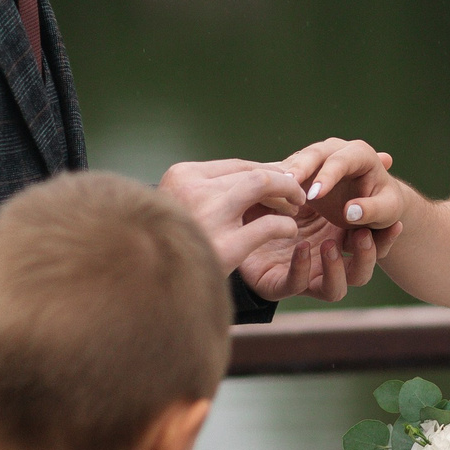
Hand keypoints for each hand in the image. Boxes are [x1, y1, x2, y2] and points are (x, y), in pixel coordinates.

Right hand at [159, 159, 306, 275]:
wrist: (153, 284)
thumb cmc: (173, 243)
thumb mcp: (181, 205)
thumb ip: (209, 188)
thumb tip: (262, 170)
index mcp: (180, 176)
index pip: (236, 165)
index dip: (267, 171)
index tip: (283, 182)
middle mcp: (192, 191)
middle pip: (252, 173)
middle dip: (281, 181)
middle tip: (296, 195)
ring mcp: (208, 217)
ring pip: (261, 184)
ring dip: (286, 192)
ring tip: (296, 208)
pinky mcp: (224, 247)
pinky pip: (268, 226)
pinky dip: (284, 225)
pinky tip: (289, 231)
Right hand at [278, 137, 402, 233]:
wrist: (376, 202)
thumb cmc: (385, 206)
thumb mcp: (388, 210)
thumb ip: (372, 210)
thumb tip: (350, 211)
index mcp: (360, 154)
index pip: (341, 160)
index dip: (327, 176)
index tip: (314, 196)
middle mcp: (337, 149)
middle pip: (314, 153)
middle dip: (299, 168)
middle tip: (287, 184)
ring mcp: (318, 157)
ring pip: (296, 160)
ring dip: (283, 175)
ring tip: (268, 189)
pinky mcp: (304, 169)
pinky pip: (287, 172)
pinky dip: (276, 182)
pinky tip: (264, 195)